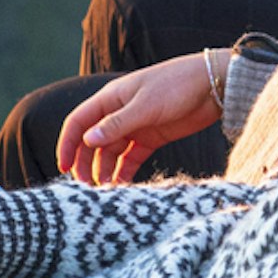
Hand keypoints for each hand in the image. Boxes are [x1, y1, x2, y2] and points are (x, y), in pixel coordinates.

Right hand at [56, 52, 223, 185]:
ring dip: (105, 171)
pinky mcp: (151, 138)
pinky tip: (123, 186)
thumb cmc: (177, 85)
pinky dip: (124, 172)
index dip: (68, 144)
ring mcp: (135, 126)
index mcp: (110, 98)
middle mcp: (118, 113)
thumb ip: (117, 124)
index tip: (64, 168)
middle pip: (92, 142)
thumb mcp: (145, 105)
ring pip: (111, 153)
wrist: (213, 85)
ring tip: (106, 193)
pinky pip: (131, 159)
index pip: (78, 122)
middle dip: (86, 164)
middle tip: (87, 188)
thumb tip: (88, 140)